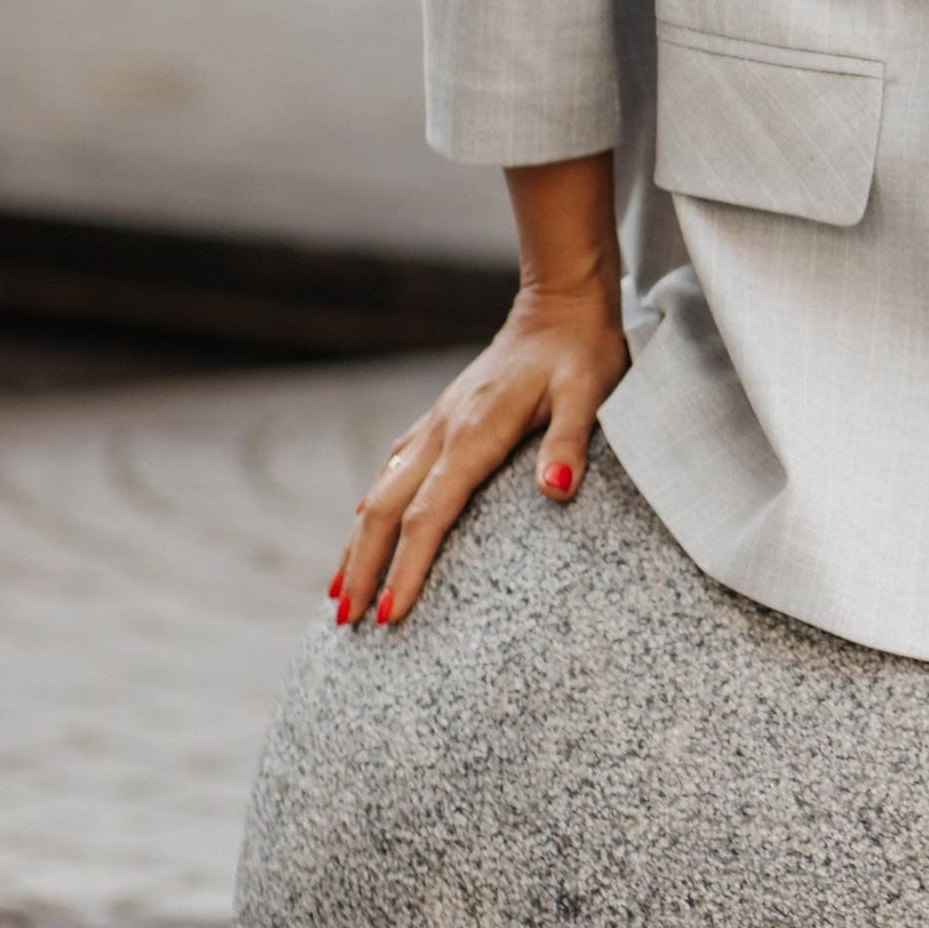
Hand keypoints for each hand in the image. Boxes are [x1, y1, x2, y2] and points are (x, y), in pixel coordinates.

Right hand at [331, 156, 626, 630]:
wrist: (561, 303)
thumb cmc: (581, 351)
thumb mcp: (590, 392)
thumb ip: (570, 442)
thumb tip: (555, 492)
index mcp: (473, 433)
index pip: (428, 515)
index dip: (407, 568)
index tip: (390, 616)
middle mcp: (443, 431)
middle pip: (384, 509)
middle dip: (361, 568)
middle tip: (345, 624)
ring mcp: (436, 423)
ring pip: (379, 491)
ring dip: (356, 544)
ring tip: (337, 595)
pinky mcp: (442, 418)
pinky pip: (393, 468)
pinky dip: (372, 505)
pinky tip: (363, 524)